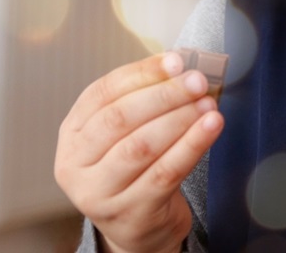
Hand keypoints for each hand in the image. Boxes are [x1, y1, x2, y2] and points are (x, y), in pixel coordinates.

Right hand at [55, 52, 223, 252]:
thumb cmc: (135, 168)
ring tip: (208, 104)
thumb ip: (145, 97)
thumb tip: (180, 61)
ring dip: (180, 119)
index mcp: (72, 133)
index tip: (177, 60)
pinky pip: (165, 173)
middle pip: (120, 118)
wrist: (139, 225)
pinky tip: (212, 127)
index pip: (103, 92)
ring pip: (142, 147)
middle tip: (198, 81)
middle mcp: (75, 165)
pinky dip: (191, 146)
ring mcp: (99, 194)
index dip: (142, 73)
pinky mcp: (131, 214)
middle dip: (164, 94)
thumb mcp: (125, 133)